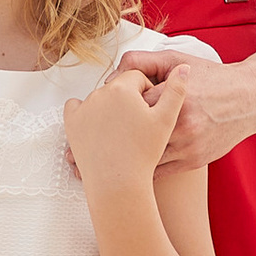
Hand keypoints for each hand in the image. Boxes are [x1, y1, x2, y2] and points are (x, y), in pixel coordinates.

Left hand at [64, 58, 184, 195]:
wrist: (119, 185)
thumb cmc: (145, 154)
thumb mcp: (168, 120)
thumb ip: (176, 89)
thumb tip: (183, 69)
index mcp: (123, 89)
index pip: (137, 78)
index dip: (147, 92)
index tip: (150, 109)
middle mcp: (100, 94)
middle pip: (118, 88)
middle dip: (128, 101)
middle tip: (136, 124)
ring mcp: (83, 109)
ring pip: (100, 99)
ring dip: (109, 109)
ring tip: (120, 132)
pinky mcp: (71, 124)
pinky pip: (77, 109)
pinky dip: (87, 114)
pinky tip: (100, 129)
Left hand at [105, 45, 255, 170]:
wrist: (248, 100)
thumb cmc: (211, 79)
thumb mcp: (178, 60)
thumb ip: (144, 62)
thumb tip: (113, 72)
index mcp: (175, 98)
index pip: (131, 106)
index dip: (115, 109)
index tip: (103, 114)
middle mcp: (182, 125)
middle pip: (135, 136)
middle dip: (112, 140)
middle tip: (86, 147)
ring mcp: (188, 146)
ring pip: (145, 159)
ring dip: (122, 161)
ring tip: (99, 164)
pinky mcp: (194, 161)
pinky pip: (160, 171)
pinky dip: (142, 172)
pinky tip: (126, 170)